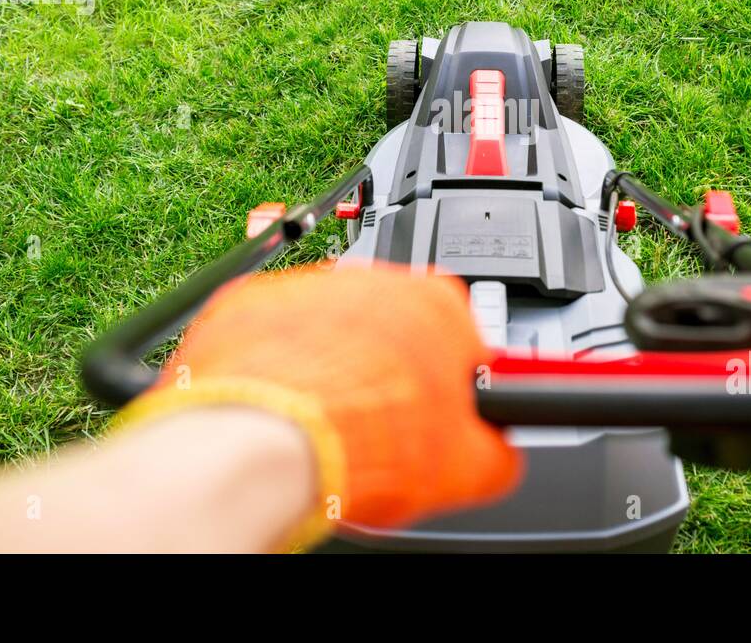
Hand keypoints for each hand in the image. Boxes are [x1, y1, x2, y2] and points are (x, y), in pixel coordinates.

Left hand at [116, 262, 521, 544]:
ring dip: (333, 366)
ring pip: (333, 327)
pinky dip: (277, 363)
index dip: (453, 385)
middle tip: (383, 426)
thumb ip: (498, 450)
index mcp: (440, 306)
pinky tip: (284, 406)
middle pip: (396, 329)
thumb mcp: (468, 469)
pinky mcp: (252, 300)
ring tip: (326, 422)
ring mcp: (311, 285)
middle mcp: (377, 280)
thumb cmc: (359, 440)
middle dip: (392, 374)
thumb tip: (498, 453)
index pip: (464, 338)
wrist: (263, 442)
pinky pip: (275, 332)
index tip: (440, 415)